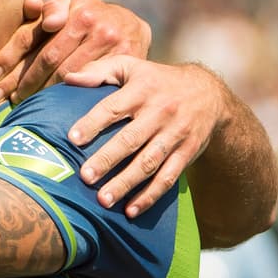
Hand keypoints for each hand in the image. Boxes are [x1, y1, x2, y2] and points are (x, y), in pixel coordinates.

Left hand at [0, 0, 152, 103]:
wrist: (131, 27)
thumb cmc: (88, 17)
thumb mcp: (68, 6)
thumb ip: (48, 9)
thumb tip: (31, 5)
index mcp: (76, 9)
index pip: (33, 35)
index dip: (9, 56)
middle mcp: (95, 24)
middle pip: (47, 59)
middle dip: (21, 80)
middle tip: (1, 98)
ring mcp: (112, 45)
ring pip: (66, 76)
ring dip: (40, 93)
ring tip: (20, 105)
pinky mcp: (124, 64)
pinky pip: (89, 86)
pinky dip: (67, 98)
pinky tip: (51, 108)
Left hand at [64, 58, 225, 216]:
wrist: (209, 93)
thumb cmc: (156, 80)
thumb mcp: (131, 67)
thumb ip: (99, 71)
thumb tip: (68, 78)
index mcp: (142, 89)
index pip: (113, 107)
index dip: (93, 122)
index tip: (72, 139)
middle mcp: (160, 112)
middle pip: (131, 139)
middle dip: (107, 159)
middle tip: (85, 177)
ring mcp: (175, 134)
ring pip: (149, 162)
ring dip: (126, 183)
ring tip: (103, 200)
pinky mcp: (187, 153)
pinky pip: (168, 177)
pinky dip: (150, 196)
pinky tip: (131, 211)